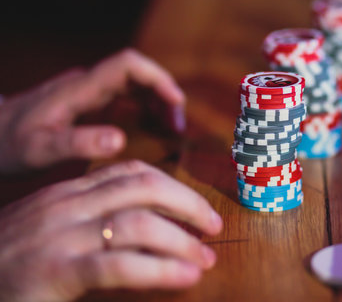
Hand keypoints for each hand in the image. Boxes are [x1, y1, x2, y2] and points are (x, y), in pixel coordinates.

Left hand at [0, 49, 184, 172]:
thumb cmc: (8, 144)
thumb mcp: (39, 151)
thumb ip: (77, 144)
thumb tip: (121, 140)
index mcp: (80, 89)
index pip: (128, 64)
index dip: (158, 78)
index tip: (177, 104)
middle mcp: (87, 83)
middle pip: (138, 72)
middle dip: (164, 93)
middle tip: (178, 127)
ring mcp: (88, 90)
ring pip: (134, 83)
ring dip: (158, 100)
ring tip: (172, 129)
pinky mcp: (87, 100)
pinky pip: (125, 95)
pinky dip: (145, 107)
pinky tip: (150, 128)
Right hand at [0, 160, 222, 301]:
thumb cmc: (8, 265)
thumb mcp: (49, 231)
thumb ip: (89, 221)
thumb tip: (143, 227)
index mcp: (67, 194)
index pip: (130, 171)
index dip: (171, 185)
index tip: (195, 206)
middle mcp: (66, 206)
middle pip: (143, 187)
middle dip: (187, 203)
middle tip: (214, 226)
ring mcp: (60, 237)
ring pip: (138, 222)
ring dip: (181, 239)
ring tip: (205, 257)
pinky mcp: (57, 271)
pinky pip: (121, 263)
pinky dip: (161, 269)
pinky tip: (185, 277)